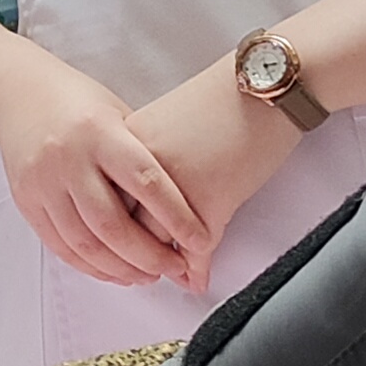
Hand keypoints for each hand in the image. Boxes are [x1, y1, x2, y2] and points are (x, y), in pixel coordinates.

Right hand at [0, 57, 208, 289]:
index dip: (177, 218)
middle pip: (113, 224)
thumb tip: (182, 205)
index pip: (146, 182)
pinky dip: (90, 266)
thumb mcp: (118, 114)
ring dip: (121, 268)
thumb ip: (142, 156)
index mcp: (99, 132)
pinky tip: (113, 270)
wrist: (16, 90)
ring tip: (147, 275)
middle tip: (175, 267)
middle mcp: (68, 158)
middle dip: (150, 255)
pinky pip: (60, 246)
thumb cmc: (76, 100)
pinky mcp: (26, 200)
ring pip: (85, 243)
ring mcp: (43, 182)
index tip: (201, 241)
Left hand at [123, 67, 302, 292]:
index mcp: (125, 142)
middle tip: (136, 274)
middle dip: (126, 256)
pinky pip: (195, 250)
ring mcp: (173, 187)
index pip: (103, 194)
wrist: (263, 86)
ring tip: (166, 277)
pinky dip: (195, 269)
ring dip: (160, 267)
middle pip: (120, 224)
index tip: (112, 244)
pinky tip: (195, 280)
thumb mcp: (168, 124)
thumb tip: (143, 200)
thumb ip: (148, 161)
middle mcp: (139, 165)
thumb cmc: (220, 100)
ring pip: (154, 244)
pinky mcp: (208, 203)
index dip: (108, 226)